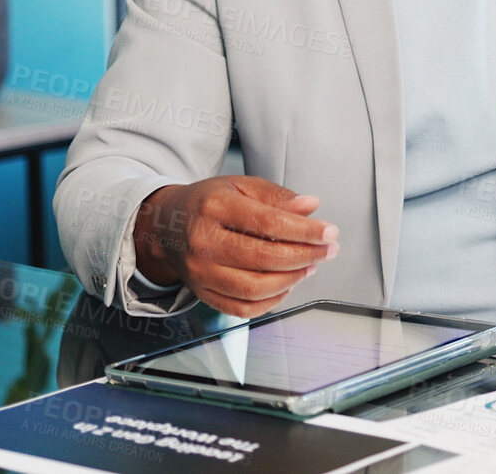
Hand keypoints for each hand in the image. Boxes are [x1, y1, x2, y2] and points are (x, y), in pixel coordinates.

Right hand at [133, 175, 338, 317]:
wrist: (166, 226)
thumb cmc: (208, 204)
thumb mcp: (240, 186)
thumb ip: (276, 196)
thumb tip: (310, 207)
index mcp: (214, 207)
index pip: (268, 223)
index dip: (305, 231)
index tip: (329, 232)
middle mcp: (203, 242)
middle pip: (264, 258)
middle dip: (305, 256)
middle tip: (327, 250)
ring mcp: (200, 272)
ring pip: (255, 288)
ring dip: (292, 280)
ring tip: (309, 266)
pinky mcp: (201, 294)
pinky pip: (242, 308)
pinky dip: (271, 301)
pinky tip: (286, 284)